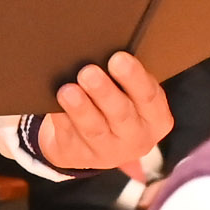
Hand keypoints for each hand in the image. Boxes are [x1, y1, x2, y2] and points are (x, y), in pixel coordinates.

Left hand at [35, 54, 171, 173]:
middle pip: (121, 114)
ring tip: (67, 91)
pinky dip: (61, 119)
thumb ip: (126, 78)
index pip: (149, 97)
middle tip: (89, 72)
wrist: (91, 140)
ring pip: (94, 129)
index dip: (135, 78)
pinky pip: (69, 135)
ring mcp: (107, 152)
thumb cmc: (116, 103)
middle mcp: (136, 139)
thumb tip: (104, 52)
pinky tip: (54, 106)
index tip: (118, 58)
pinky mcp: (78, 156)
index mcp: (156, 119)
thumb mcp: (131, 95)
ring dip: (81, 109)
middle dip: (104, 92)